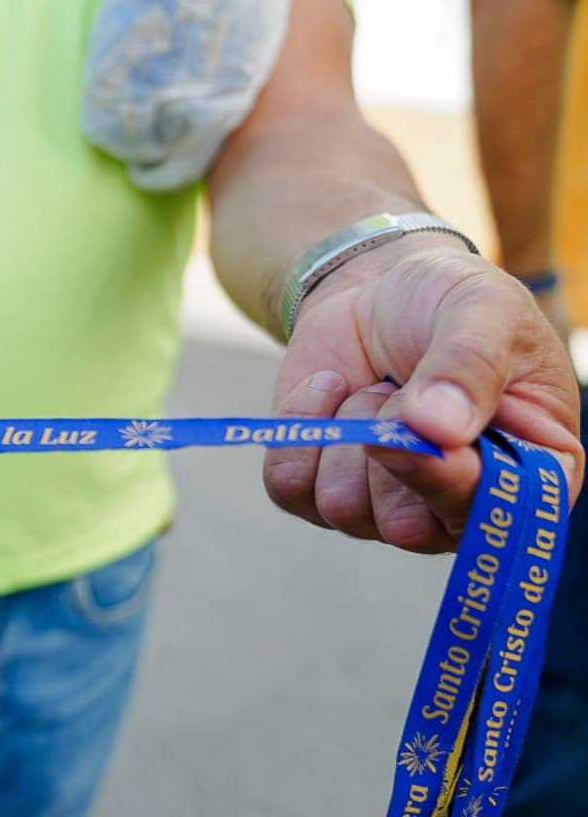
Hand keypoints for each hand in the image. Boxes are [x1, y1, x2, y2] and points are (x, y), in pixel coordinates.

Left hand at [265, 235, 582, 552]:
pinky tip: (330, 389)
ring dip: (350, 430)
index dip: (450, 483)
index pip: (489, 517)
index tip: (425, 432)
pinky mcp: (318, 490)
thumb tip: (438, 431)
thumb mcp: (482, 310)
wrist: (377, 290)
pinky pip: (288, 484)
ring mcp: (383, 507)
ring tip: (376, 388)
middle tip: (399, 389)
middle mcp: (457, 505)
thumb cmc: (449, 301)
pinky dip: (300, 426)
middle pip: (404, 527)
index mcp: (528, 474)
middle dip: (389, 446)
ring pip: (341, 506)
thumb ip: (470, 364)